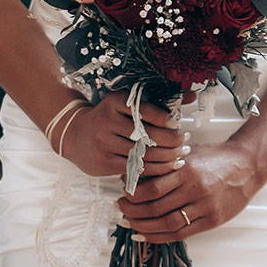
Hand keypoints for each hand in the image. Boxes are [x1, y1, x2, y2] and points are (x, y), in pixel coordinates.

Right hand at [56, 93, 187, 179]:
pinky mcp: (104, 162)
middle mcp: (107, 121)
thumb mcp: (125, 103)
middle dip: (171, 142)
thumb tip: (192, 96)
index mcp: (115, 102)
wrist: (74, 135)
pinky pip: (136, 168)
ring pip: (144, 154)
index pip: (146, 111)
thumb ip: (158, 102)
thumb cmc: (108, 117)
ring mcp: (104, 143)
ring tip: (179, 157)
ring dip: (167, 158)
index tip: (177, 126)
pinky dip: (155, 170)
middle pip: (147, 135)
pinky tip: (166, 167)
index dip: (166, 120)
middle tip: (184, 143)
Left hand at [116, 139, 266, 243]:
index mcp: (186, 170)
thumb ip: (166, 163)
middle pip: (155, 208)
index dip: (132, 196)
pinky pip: (181, 234)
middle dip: (133, 212)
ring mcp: (205, 207)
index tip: (122, 195)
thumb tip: (135, 174)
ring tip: (130, 224)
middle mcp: (195, 189)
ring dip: (143, 227)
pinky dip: (160, 237)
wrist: (248, 165)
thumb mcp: (189, 152)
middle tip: (121, 211)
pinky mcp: (212, 220)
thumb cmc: (215, 157)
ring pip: (167, 224)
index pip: (152, 189)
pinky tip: (146, 236)